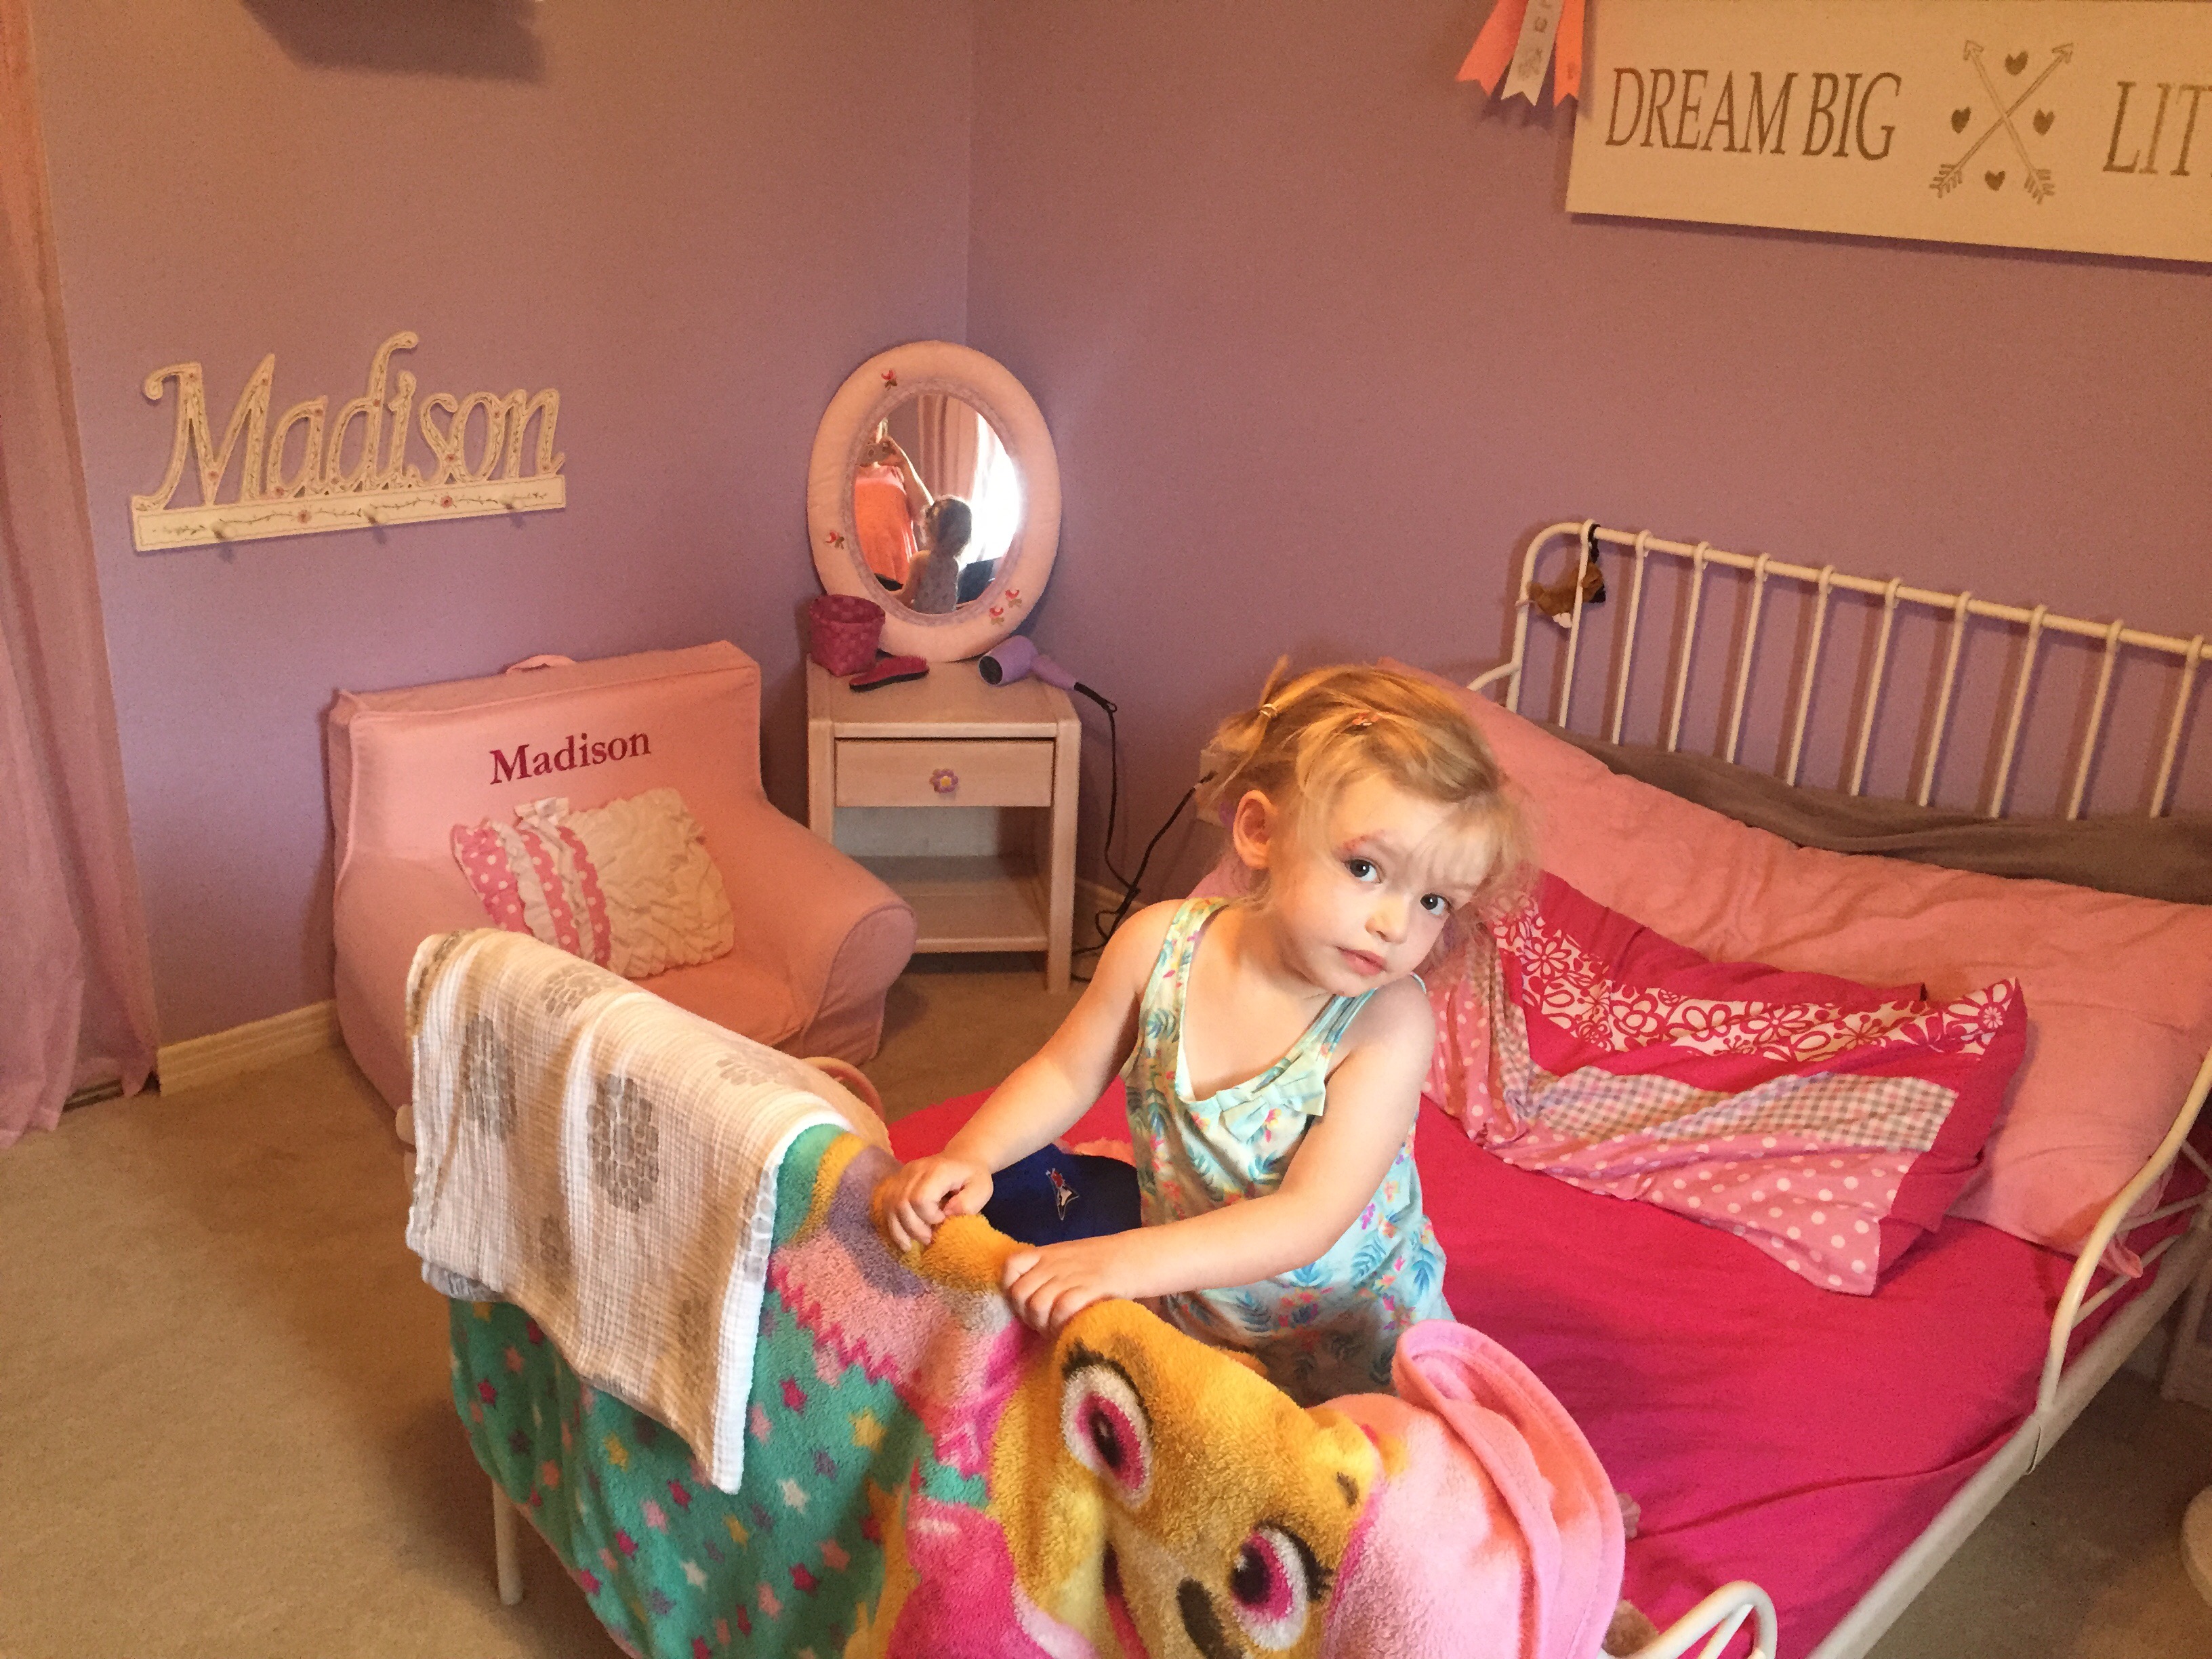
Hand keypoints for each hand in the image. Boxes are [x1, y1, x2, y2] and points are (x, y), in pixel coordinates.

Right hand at [876, 1154, 992, 1250]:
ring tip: (912, 1244)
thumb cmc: (973, 1176)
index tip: (943, 1220)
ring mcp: (903, 1174)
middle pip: (902, 1204)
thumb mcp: (982, 1189)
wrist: (962, 1158)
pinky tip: (902, 1238)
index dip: (929, 1216)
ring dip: (900, 1230)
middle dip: (914, 1228)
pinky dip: (892, 1224)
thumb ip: (968, 1203)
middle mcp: (915, 1170)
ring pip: (890, 1205)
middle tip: (929, 1238)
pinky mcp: (897, 1181)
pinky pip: (886, 1204)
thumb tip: (947, 1213)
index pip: (921, 1198)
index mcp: (937, 1171)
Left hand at [1002, 1234, 1138, 1333]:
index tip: (1022, 1303)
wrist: (1134, 1256)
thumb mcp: (1067, 1256)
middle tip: (1040, 1323)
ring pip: (1037, 1304)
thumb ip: (1047, 1269)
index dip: (1009, 1288)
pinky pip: (1062, 1309)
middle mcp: (1054, 1264)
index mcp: (1047, 1253)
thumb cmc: (1100, 1260)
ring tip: (1053, 1330)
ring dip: (1042, 1324)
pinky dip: (1060, 1324)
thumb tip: (1027, 1295)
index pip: (1011, 1266)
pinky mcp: (1089, 1289)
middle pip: (1020, 1293)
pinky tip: (1067, 1328)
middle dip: (1025, 1315)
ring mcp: (1071, 1276)